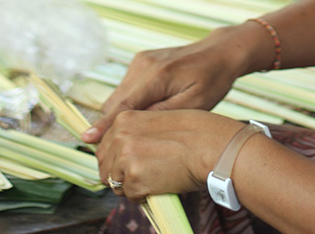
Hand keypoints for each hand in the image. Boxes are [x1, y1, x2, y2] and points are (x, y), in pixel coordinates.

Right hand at [82, 27, 254, 144]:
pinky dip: (129, 102)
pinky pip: (128, 86)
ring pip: (120, 94)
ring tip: (133, 135)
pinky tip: (144, 115)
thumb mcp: (193, 104)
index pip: (123, 105)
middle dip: (112, 125)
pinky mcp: (142, 60)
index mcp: (156, 75)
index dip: (103, 125)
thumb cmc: (212, 80)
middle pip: (116, 101)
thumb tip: (133, 129)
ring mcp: (141, 60)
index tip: (86, 140)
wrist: (219, 52)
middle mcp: (143, 64)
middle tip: (112, 151)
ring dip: (121, 114)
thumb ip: (162, 115)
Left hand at [96, 108, 239, 199]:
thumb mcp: (158, 120)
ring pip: (114, 183)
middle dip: (118, 175)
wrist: (210, 145)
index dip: (115, 160)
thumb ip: (136, 131)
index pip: (104, 146)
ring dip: (130, 186)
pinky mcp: (134, 177)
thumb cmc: (193, 132)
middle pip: (103, 166)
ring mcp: (125, 156)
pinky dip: (143, 196)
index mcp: (125, 118)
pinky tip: (160, 184)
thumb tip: (121, 149)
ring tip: (153, 178)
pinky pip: (130, 196)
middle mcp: (120, 135)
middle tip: (141, 176)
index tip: (128, 165)